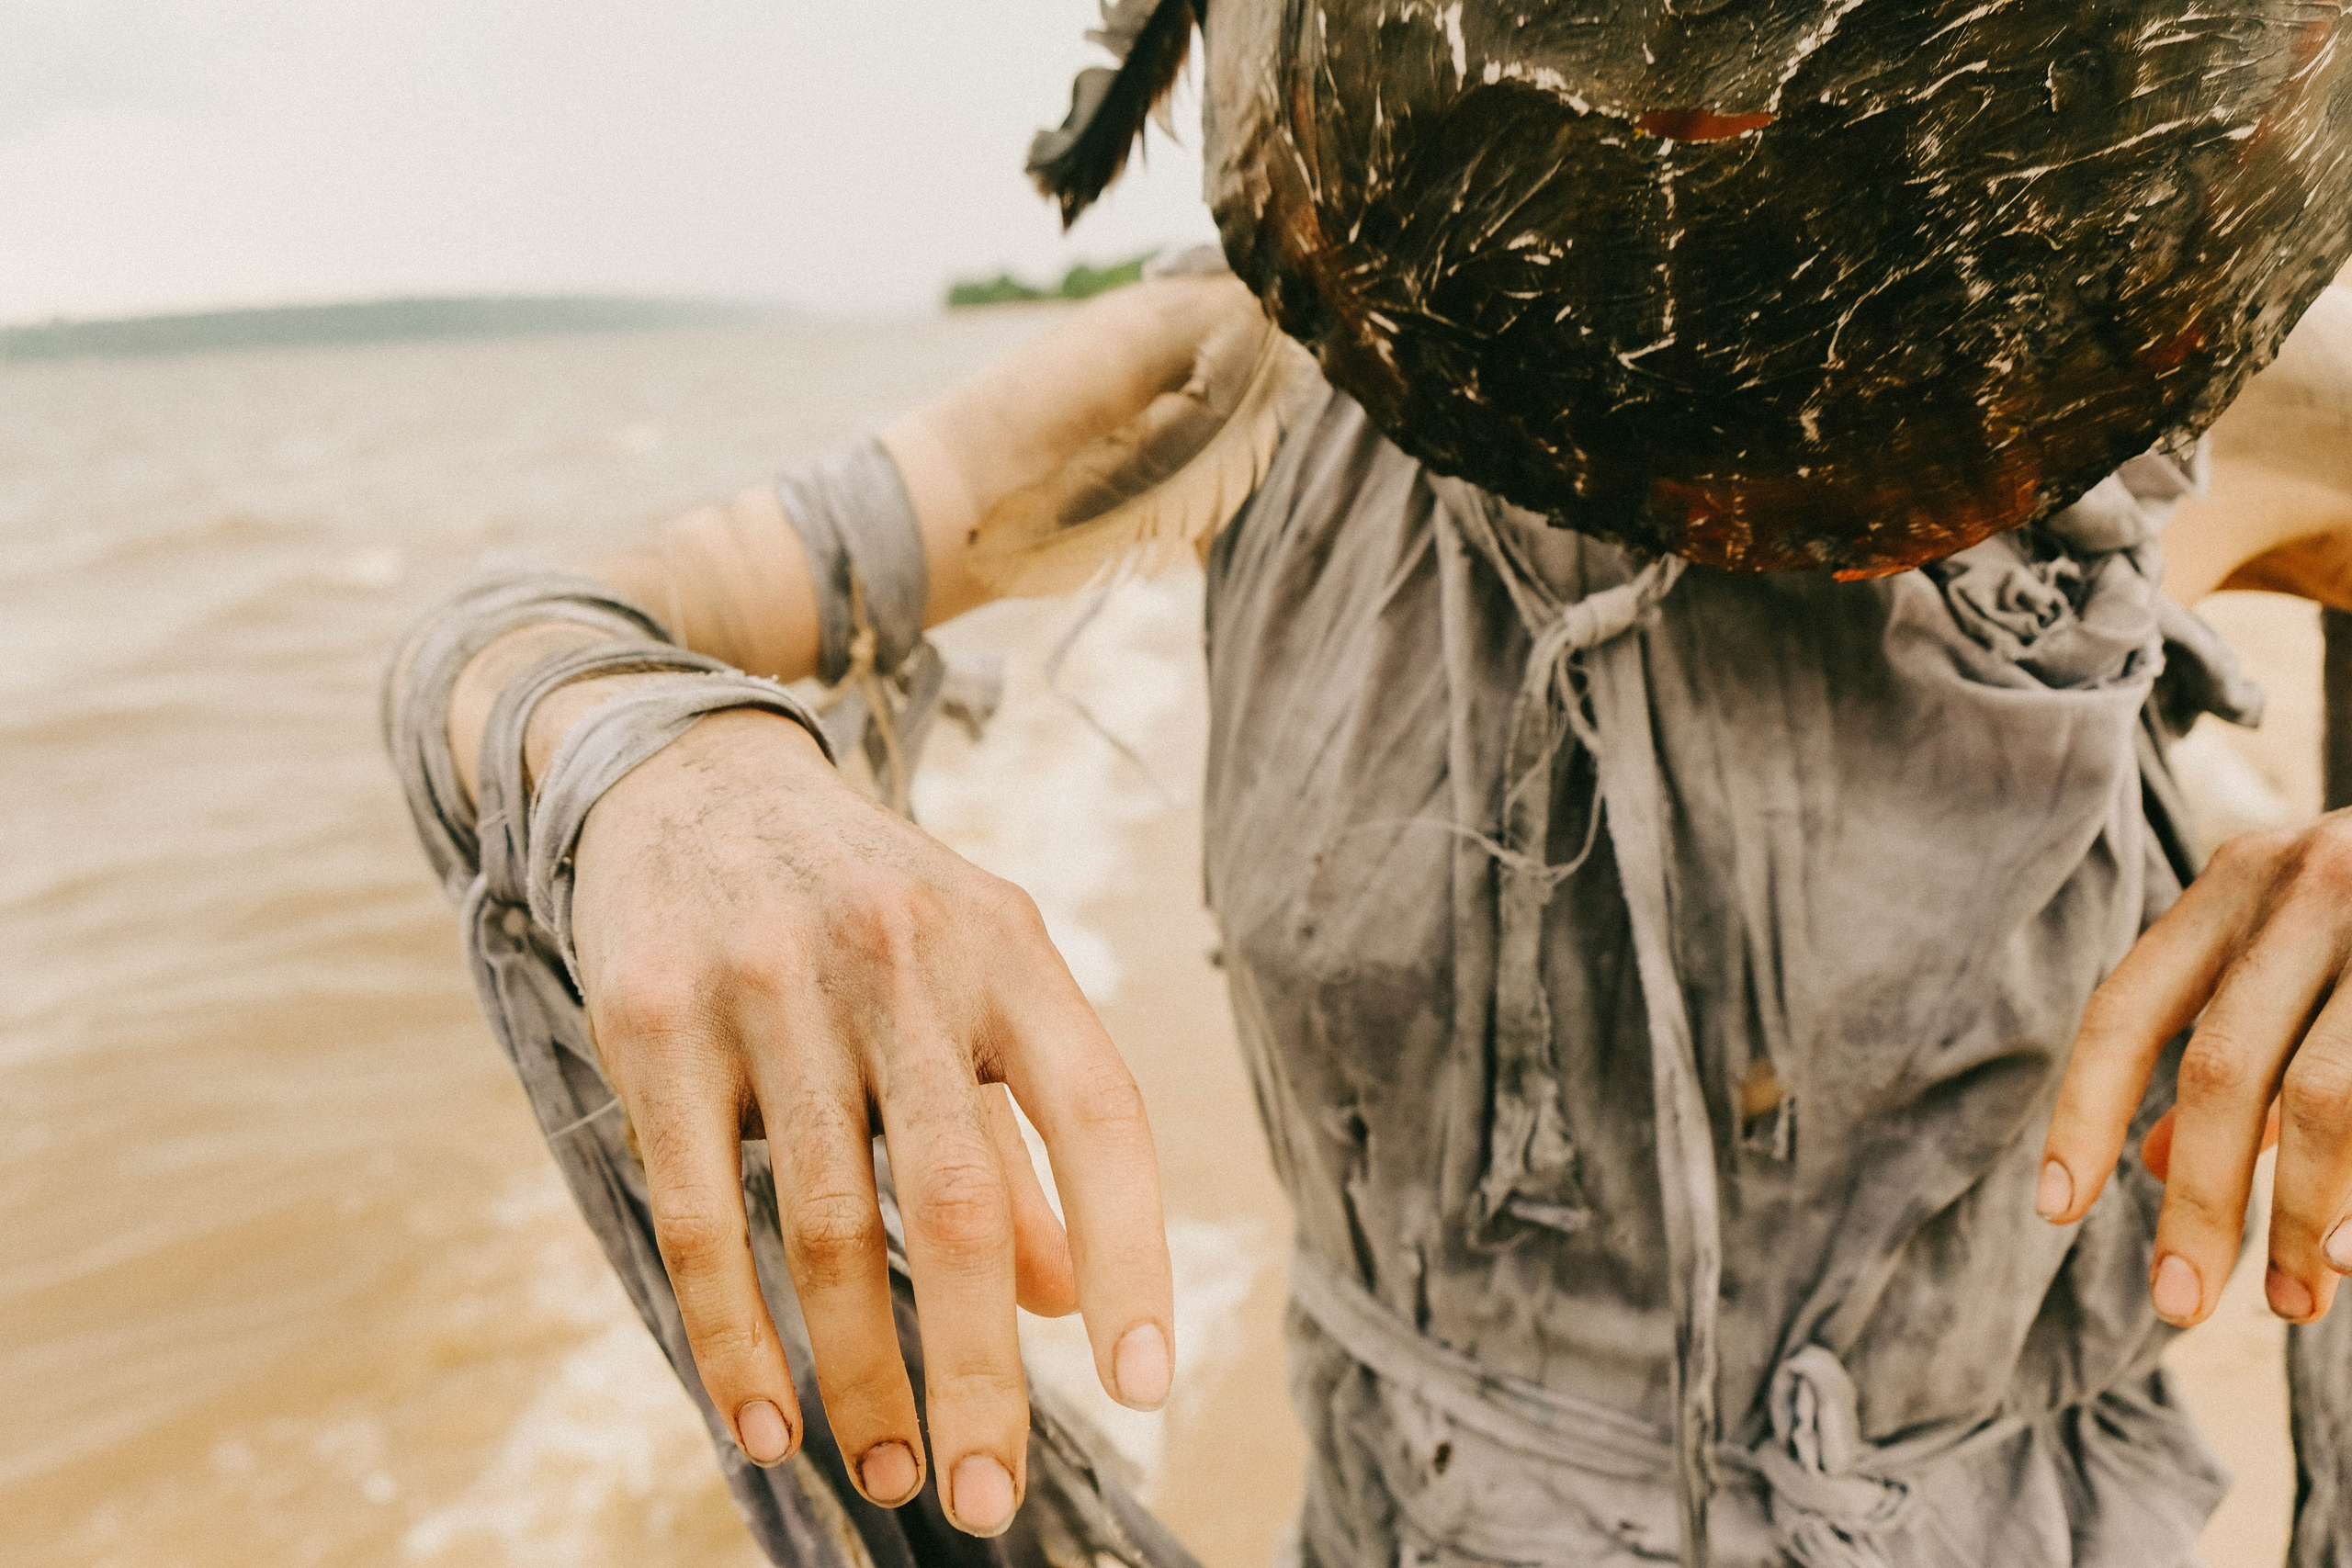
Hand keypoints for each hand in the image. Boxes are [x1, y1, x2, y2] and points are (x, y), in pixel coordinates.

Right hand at [566, 706, 1173, 1534]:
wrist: (685, 774)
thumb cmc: (862, 906)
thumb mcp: (971, 979)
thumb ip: (1021, 1132)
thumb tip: (1066, 1304)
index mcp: (1006, 944)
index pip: (1099, 1113)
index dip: (1133, 1253)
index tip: (1145, 1385)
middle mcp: (899, 956)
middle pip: (957, 1203)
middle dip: (979, 1374)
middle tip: (989, 1503)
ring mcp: (768, 983)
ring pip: (825, 1227)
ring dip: (859, 1380)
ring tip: (889, 1476)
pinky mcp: (652, 1020)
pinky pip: (696, 1215)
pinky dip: (733, 1341)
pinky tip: (765, 1425)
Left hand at [2041, 814, 2351, 1326]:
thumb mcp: (2291, 938)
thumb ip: (2224, 1033)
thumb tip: (2153, 1163)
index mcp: (2236, 884)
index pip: (2126, 1008)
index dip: (2082, 1111)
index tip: (2055, 1211)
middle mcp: (2312, 892)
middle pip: (2224, 1068)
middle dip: (2202, 1201)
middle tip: (2179, 1305)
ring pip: (2326, 1097)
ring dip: (2298, 1214)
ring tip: (2291, 1303)